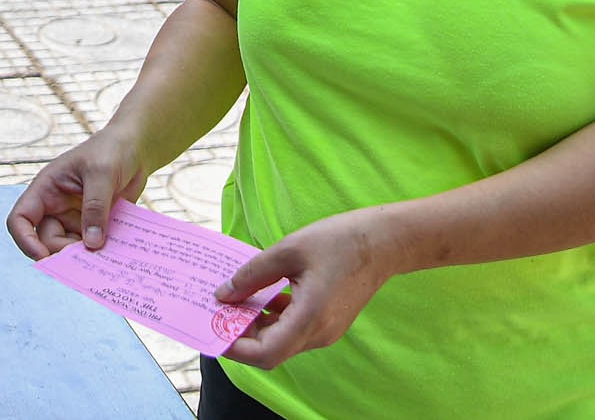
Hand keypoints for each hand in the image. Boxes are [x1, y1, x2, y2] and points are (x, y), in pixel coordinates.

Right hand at [7, 127, 150, 259]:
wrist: (134, 148)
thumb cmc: (111, 150)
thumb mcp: (102, 173)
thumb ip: (96, 207)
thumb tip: (92, 244)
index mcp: (46, 189)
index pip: (21, 219)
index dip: (24, 240)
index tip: (43, 257)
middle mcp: (56, 207)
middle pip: (46, 240)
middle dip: (63, 252)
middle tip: (90, 257)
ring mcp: (75, 218)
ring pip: (69, 248)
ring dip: (84, 256)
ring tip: (106, 255)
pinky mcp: (94, 226)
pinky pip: (91, 246)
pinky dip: (100, 253)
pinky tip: (115, 251)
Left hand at [214, 208, 397, 369]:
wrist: (383, 242)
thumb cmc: (338, 241)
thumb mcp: (287, 251)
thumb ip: (252, 275)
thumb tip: (222, 295)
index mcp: (310, 318)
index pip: (265, 353)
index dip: (235, 347)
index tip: (212, 328)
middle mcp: (319, 333)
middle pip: (270, 350)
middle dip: (239, 334)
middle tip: (214, 311)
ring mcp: (325, 330)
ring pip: (281, 341)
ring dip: (254, 326)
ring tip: (231, 300)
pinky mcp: (327, 322)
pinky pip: (293, 329)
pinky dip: (272, 318)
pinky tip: (258, 296)